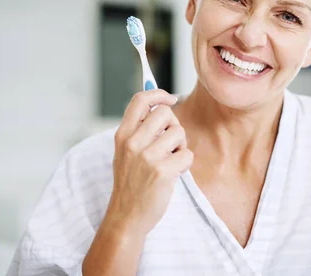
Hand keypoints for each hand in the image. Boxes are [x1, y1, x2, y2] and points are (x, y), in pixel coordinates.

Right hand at [104, 89, 193, 237]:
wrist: (126, 216)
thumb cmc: (130, 183)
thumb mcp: (125, 152)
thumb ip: (139, 130)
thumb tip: (161, 103)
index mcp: (122, 135)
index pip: (140, 100)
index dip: (158, 94)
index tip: (169, 99)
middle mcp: (132, 142)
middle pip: (165, 113)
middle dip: (174, 126)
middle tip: (170, 144)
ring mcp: (147, 157)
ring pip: (179, 133)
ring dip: (180, 147)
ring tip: (169, 161)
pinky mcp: (162, 171)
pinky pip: (187, 155)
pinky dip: (185, 164)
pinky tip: (173, 173)